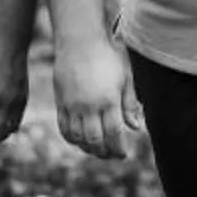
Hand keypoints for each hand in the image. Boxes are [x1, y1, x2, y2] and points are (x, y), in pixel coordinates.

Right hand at [51, 31, 141, 161]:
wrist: (80, 41)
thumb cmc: (107, 56)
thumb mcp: (125, 77)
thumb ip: (129, 104)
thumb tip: (136, 128)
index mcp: (108, 100)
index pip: (114, 134)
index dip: (119, 148)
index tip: (123, 154)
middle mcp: (89, 106)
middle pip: (95, 141)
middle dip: (105, 153)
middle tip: (112, 155)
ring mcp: (72, 105)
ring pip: (78, 138)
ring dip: (88, 148)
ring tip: (98, 150)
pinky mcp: (60, 102)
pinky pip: (64, 128)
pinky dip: (73, 139)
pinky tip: (81, 140)